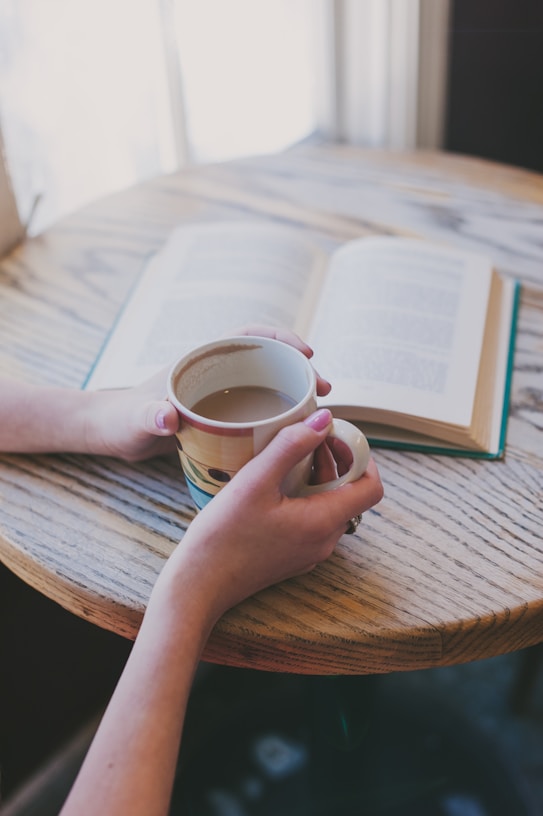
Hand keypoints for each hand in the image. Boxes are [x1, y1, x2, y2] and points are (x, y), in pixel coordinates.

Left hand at [87, 326, 330, 460]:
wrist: (115, 435)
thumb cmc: (123, 420)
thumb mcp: (136, 421)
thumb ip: (149, 417)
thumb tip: (166, 416)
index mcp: (202, 359)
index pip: (249, 335)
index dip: (281, 337)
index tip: (306, 353)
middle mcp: (217, 371)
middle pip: (269, 360)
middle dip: (301, 369)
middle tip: (326, 390)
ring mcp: (222, 393)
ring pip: (269, 385)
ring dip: (296, 393)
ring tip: (319, 414)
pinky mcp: (223, 417)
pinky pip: (260, 410)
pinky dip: (281, 417)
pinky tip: (294, 435)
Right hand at [160, 409, 382, 626]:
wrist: (198, 584)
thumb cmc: (222, 537)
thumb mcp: (255, 481)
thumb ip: (291, 445)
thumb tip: (323, 419)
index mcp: (323, 522)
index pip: (372, 488)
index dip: (361, 457)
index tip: (335, 437)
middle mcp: (324, 541)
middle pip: (350, 494)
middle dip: (335, 461)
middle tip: (307, 438)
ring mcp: (310, 551)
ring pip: (330, 506)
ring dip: (318, 478)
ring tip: (288, 457)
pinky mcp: (293, 555)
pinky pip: (313, 520)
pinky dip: (305, 496)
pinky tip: (275, 484)